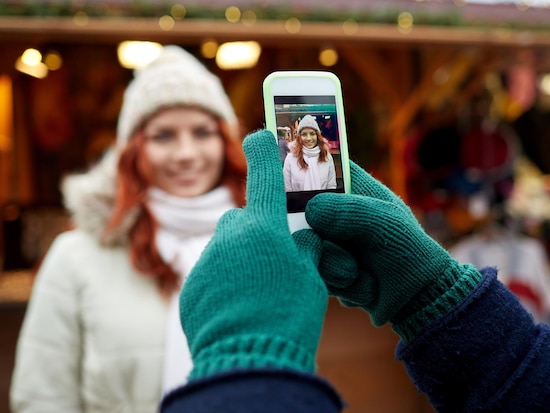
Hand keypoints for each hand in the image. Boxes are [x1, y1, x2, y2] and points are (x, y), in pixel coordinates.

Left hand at [179, 130, 327, 379]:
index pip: (262, 171)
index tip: (259, 136)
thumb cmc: (287, 316)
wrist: (246, 360)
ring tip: (258, 292)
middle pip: (245, 218)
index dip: (261, 148)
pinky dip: (225, 283)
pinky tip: (239, 308)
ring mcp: (207, 261)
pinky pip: (213, 273)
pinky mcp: (193, 286)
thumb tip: (301, 240)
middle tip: (275, 259)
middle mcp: (230, 235)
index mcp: (264, 226)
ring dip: (242, 260)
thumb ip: (305, 250)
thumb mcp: (311, 279)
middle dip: (259, 231)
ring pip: (228, 247)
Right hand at [302, 161, 481, 342]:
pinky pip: (313, 272)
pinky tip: (361, 286)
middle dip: (318, 236)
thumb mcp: (384, 224)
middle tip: (338, 249)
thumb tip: (310, 211)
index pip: (322, 165)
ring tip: (358, 273)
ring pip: (304, 246)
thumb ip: (349, 212)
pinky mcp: (324, 267)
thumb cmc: (408, 253)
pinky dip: (339, 284)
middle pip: (299, 209)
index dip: (303, 169)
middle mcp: (335, 211)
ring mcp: (327, 240)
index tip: (293, 189)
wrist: (416, 300)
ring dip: (334, 266)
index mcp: (354, 187)